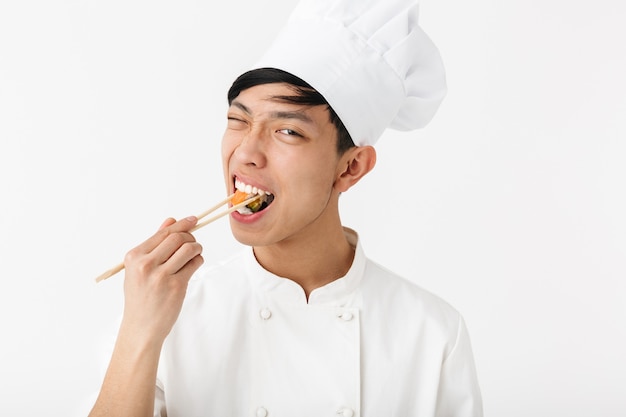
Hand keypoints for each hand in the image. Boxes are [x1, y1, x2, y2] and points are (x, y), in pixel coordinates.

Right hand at [119, 216, 203, 348]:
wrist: (141, 327)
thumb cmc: (140, 296)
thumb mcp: (139, 268)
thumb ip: (155, 244)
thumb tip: (171, 221)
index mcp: (134, 257)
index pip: (163, 233)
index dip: (181, 224)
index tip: (193, 220)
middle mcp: (146, 264)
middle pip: (178, 238)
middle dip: (190, 237)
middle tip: (193, 243)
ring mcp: (161, 276)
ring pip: (189, 249)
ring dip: (197, 248)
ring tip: (195, 253)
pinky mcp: (176, 286)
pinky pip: (194, 264)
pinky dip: (198, 261)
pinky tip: (193, 265)